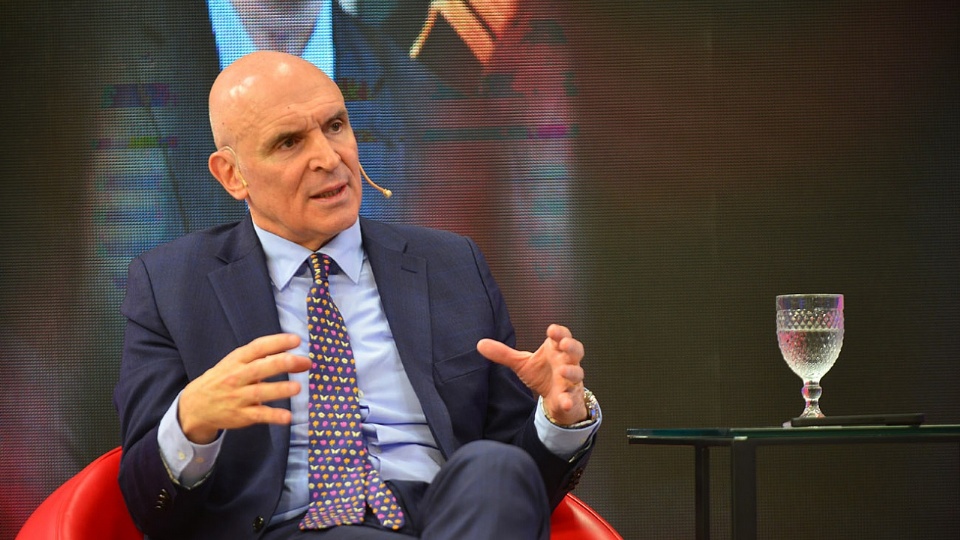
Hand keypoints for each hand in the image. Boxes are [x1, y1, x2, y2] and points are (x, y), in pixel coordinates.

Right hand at [178, 333, 310, 443]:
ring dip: (279, 389)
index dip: (277, 342)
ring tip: (297, 387)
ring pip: (260, 392)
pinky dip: (273, 416)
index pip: (257, 347)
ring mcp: (238, 397)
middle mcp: (237, 377)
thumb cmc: (223, 379)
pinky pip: (259, 415)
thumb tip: (292, 353)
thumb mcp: (235, 363)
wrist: (195, 406)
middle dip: (282, 364)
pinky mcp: (241, 415)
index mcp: (237, 360)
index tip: (297, 340)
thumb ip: (260, 357)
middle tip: (304, 361)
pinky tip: (288, 417)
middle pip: (260, 368)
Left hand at [477, 324, 586, 425]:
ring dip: (571, 371)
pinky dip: (569, 400)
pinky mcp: (570, 397)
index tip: (551, 330)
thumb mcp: (521, 363)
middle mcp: (566, 362)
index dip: (559, 332)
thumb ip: (503, 354)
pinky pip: (572, 398)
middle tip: (563, 344)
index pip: (561, 336)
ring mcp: (571, 380)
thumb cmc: (542, 374)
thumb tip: (480, 344)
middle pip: (576, 350)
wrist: (555, 399)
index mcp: (555, 350)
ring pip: (577, 372)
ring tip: (562, 371)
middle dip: (571, 346)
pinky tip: (565, 402)